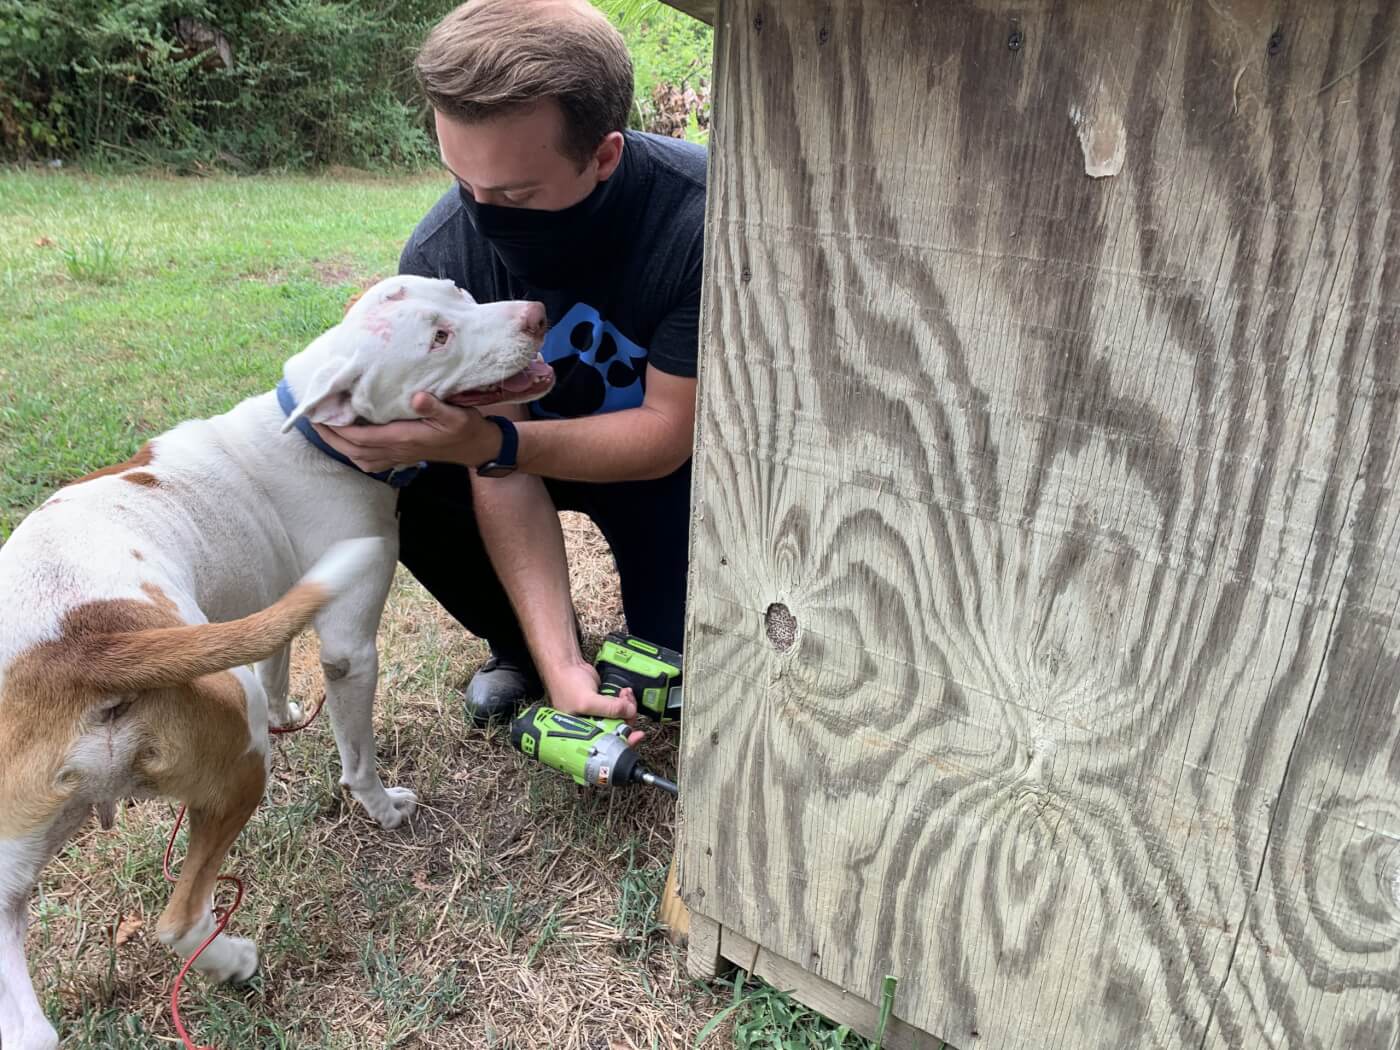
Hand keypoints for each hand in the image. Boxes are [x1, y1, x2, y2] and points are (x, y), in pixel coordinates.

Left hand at [312, 392, 501, 472]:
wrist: (477, 447)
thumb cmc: (466, 429)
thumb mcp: (456, 414)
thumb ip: (435, 406)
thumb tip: (417, 397)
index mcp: (403, 438)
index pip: (361, 437)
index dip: (337, 428)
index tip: (321, 413)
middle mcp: (396, 450)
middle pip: (352, 449)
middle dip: (330, 436)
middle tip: (313, 418)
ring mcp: (398, 456)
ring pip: (358, 457)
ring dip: (338, 445)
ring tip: (325, 429)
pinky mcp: (402, 457)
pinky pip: (370, 461)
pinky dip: (354, 453)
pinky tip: (348, 443)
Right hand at [544, 659, 644, 744]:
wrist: (566, 665)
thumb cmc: (566, 684)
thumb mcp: (587, 701)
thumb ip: (609, 708)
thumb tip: (630, 712)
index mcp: (583, 733)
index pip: (607, 744)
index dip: (624, 741)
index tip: (637, 736)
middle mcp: (591, 727)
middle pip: (617, 730)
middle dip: (627, 719)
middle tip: (629, 707)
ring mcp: (598, 715)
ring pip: (621, 718)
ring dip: (628, 707)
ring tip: (625, 696)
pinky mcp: (604, 704)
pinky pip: (620, 707)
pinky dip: (625, 701)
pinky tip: (624, 693)